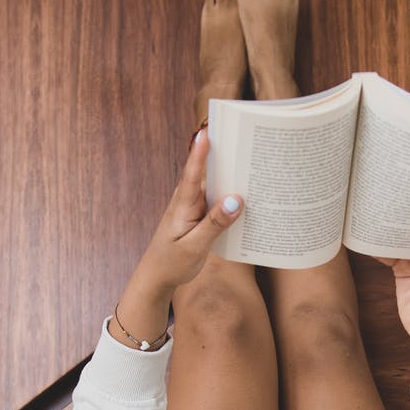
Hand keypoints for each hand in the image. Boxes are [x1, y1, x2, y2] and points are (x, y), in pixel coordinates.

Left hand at [136, 129, 243, 293]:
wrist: (156, 278)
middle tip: (244, 141)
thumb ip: (214, 224)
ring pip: (214, 187)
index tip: (206, 131)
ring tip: (253, 163)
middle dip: (224, 157)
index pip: (191, 174)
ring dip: (230, 177)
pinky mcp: (198, 217)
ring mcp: (192, 209)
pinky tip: (247, 197)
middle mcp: (187, 202)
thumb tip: (236, 200)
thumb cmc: (171, 263)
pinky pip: (216, 202)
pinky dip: (229, 198)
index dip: (200, 153)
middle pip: (207, 174)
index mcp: (182, 206)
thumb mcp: (194, 246)